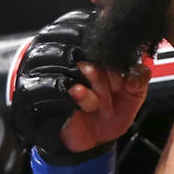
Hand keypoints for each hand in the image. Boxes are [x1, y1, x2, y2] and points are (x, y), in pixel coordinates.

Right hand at [12, 10, 136, 173]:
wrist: (87, 143)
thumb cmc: (106, 114)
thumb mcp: (132, 93)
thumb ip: (139, 75)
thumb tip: (136, 67)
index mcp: (81, 46)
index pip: (91, 29)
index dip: (113, 49)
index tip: (124, 73)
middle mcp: (58, 52)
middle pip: (84, 45)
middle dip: (107, 71)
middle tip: (116, 89)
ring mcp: (43, 70)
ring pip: (74, 65)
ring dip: (95, 88)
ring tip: (100, 105)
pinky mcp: (34, 89)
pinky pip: (61, 86)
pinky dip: (81, 99)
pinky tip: (84, 108)